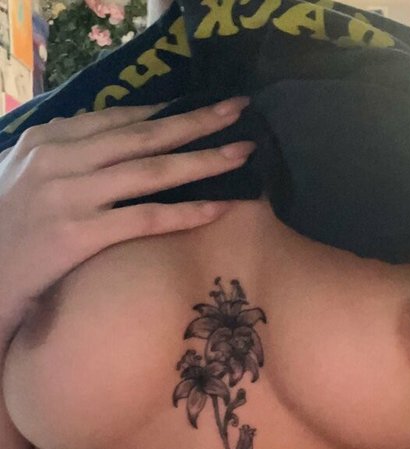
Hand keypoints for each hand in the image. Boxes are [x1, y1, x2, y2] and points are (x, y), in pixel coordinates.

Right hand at [0, 97, 253, 345]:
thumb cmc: (3, 229)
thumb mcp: (25, 176)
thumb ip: (65, 158)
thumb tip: (110, 147)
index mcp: (47, 139)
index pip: (117, 120)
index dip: (166, 113)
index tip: (201, 108)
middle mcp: (60, 159)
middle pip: (143, 136)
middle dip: (196, 122)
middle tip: (238, 110)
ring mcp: (70, 196)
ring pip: (151, 172)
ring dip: (202, 161)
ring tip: (242, 153)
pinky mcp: (78, 234)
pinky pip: (143, 218)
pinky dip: (184, 212)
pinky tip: (217, 207)